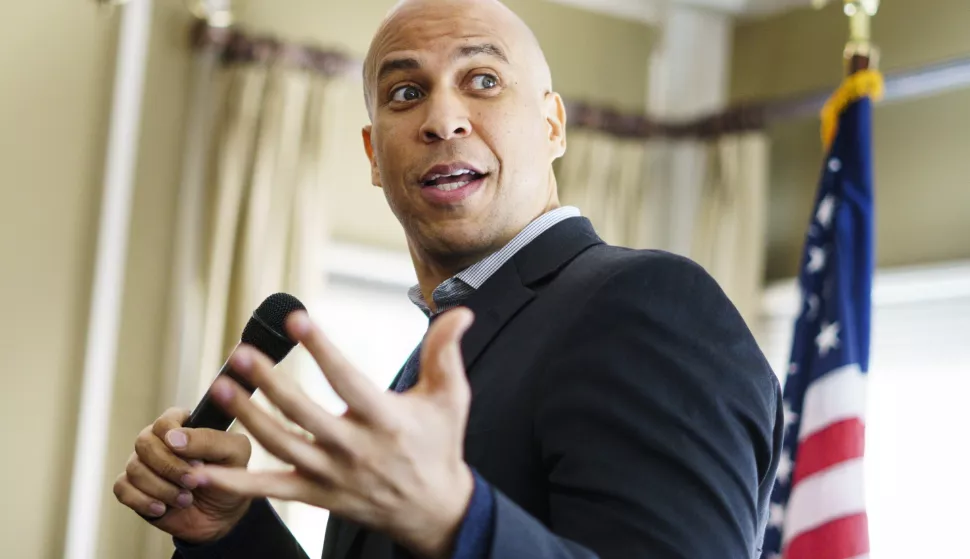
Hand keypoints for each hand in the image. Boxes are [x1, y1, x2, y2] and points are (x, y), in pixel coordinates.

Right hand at [112, 407, 252, 543]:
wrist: (221, 516)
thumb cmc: (230, 478)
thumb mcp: (235, 454)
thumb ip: (210, 440)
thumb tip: (173, 438)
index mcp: (183, 426)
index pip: (164, 420)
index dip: (173, 437)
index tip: (194, 458)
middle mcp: (159, 441)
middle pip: (144, 442)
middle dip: (169, 467)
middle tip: (192, 481)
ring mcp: (144, 464)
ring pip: (134, 468)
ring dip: (162, 488)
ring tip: (186, 499)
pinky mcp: (133, 488)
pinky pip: (122, 488)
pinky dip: (143, 501)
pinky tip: (162, 508)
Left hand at [190, 307, 476, 558]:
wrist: (434, 511)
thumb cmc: (440, 445)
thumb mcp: (451, 398)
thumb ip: (446, 351)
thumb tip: (458, 309)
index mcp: (386, 420)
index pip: (347, 380)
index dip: (322, 348)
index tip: (296, 319)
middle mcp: (355, 449)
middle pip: (304, 413)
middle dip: (269, 382)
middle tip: (239, 353)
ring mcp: (332, 476)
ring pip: (282, 445)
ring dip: (247, 418)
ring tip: (219, 388)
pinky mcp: (317, 496)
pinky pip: (271, 489)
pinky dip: (236, 482)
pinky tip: (201, 468)